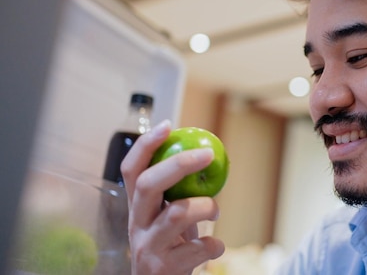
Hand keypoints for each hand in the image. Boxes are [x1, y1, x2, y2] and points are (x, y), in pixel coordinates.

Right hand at [121, 120, 224, 274]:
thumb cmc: (171, 247)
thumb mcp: (168, 218)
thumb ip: (179, 193)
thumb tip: (207, 153)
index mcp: (136, 207)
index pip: (131, 170)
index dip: (145, 145)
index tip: (167, 125)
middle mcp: (135, 225)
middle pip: (148, 185)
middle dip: (179, 164)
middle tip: (208, 154)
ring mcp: (147, 247)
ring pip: (177, 214)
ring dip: (207, 206)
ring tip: (217, 210)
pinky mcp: (164, 268)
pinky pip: (198, 247)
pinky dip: (214, 243)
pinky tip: (215, 246)